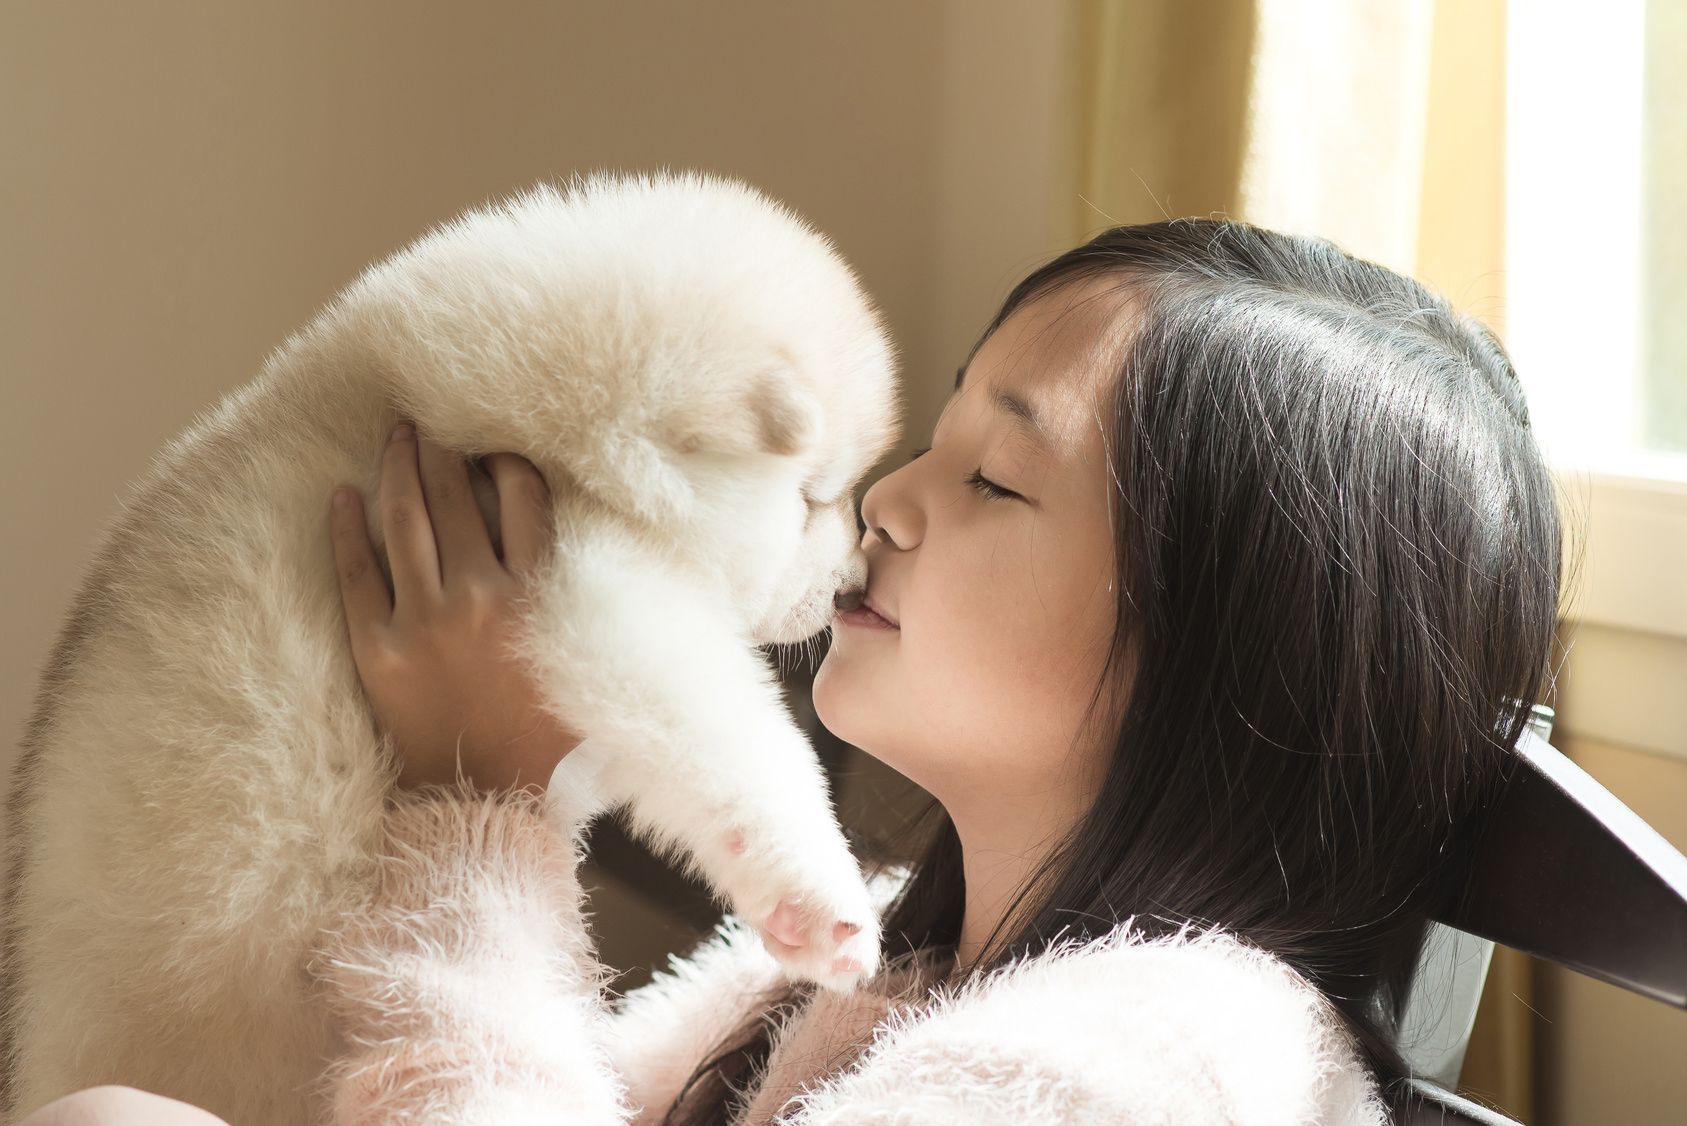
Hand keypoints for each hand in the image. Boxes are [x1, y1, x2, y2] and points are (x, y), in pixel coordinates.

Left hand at [329, 423, 582, 795]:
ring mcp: (423, 621)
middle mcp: (479, 597)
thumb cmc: (549, 740)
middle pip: (457, 497)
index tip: (495, 441)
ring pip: (405, 522)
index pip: (524, 499)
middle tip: (432, 419)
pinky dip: (346, 530)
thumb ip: (587, 606)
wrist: (489, 802)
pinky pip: (356, 574)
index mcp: (536, 597)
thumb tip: (600, 556)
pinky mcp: (378, 650)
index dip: (506, 460)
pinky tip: (342, 494)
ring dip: (398, 469)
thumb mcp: (587, 663)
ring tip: (395, 436)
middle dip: (443, 449)